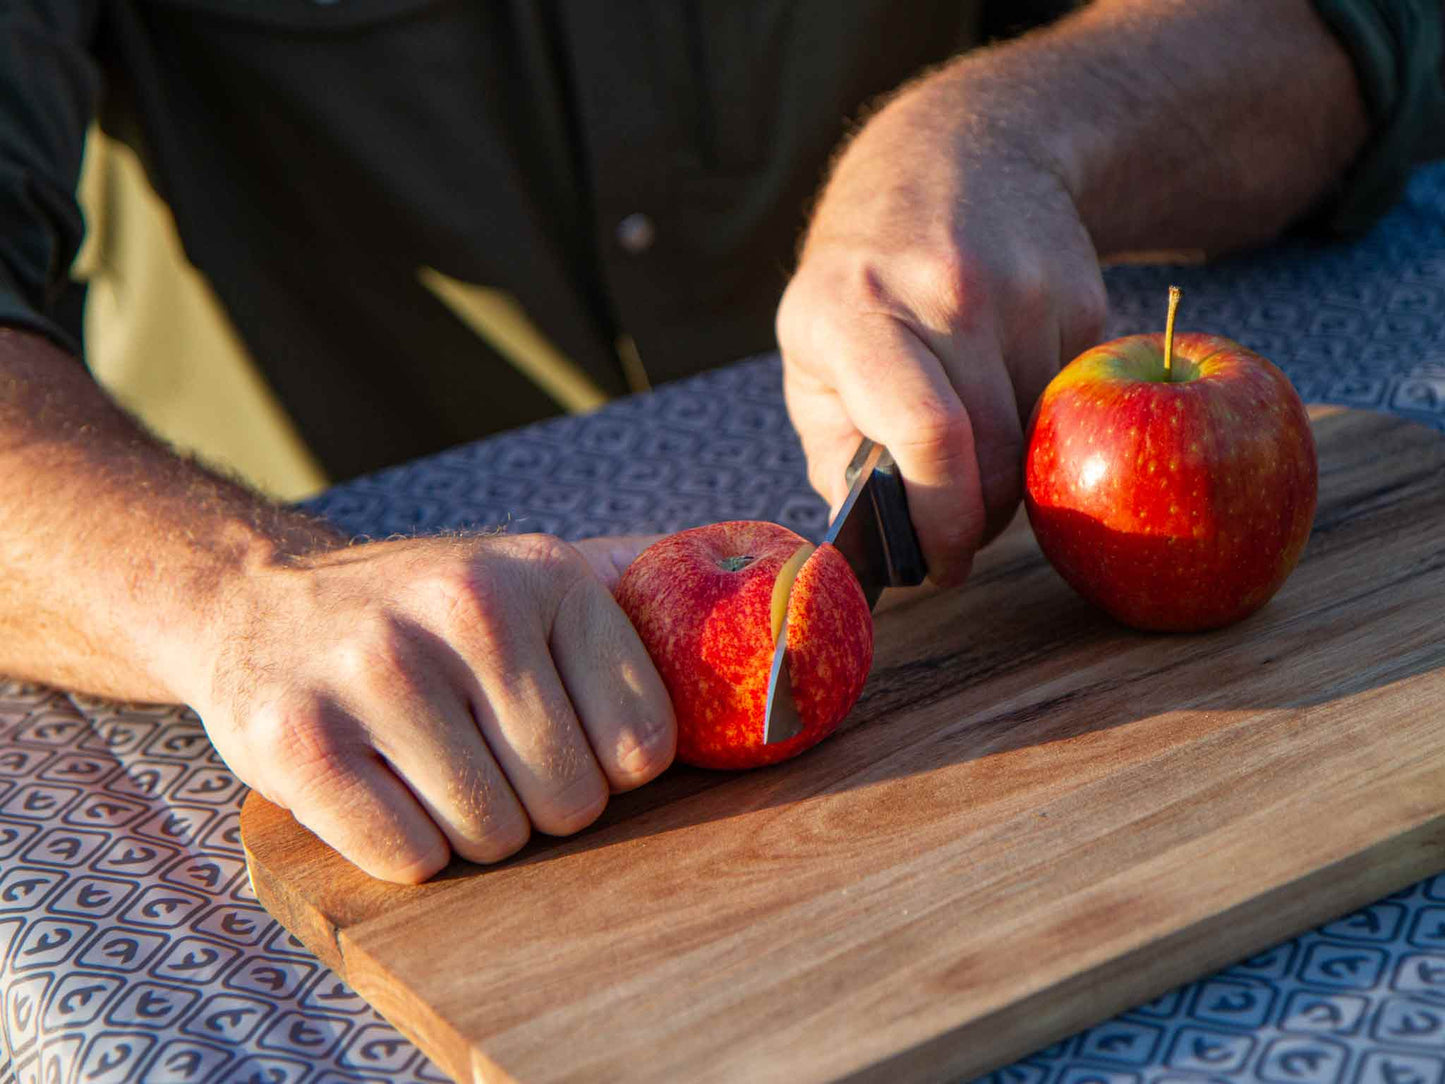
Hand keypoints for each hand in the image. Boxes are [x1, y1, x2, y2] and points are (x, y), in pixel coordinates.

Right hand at [185, 532, 672, 882]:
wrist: (258, 600)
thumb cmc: (424, 612)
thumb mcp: (531, 572)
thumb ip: (637, 586)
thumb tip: (763, 593)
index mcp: (546, 576)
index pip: (644, 748)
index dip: (607, 768)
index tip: (563, 740)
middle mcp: (466, 609)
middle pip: (570, 803)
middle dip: (537, 805)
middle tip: (486, 757)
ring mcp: (377, 671)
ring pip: (492, 839)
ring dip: (470, 829)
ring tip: (431, 766)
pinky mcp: (298, 739)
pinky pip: (409, 859)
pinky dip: (406, 848)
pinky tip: (380, 786)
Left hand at [777, 71, 1106, 584]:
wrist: (952, 159)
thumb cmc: (858, 282)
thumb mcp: (811, 352)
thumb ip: (835, 451)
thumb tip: (879, 546)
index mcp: (855, 310)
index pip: (927, 432)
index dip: (942, 518)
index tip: (940, 562)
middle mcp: (944, 292)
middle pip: (994, 451)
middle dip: (978, 518)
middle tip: (957, 538)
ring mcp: (1022, 289)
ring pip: (1039, 437)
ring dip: (1012, 475)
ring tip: (971, 460)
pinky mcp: (1078, 297)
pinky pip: (1069, 402)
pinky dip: (1039, 426)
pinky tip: (1002, 394)